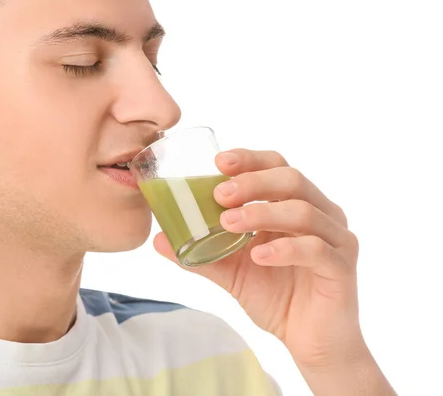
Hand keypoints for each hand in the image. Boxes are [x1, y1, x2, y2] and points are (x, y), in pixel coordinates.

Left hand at [153, 149, 364, 369]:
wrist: (311, 342)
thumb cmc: (276, 297)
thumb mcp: (233, 272)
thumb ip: (201, 254)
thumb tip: (159, 240)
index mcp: (294, 205)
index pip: (276, 167)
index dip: (250, 160)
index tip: (218, 162)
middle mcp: (320, 214)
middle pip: (292, 179)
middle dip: (253, 182)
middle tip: (220, 194)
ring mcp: (336, 239)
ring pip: (304, 211)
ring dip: (262, 213)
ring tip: (228, 223)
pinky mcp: (341, 267)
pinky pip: (316, 249)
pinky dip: (285, 249)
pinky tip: (258, 255)